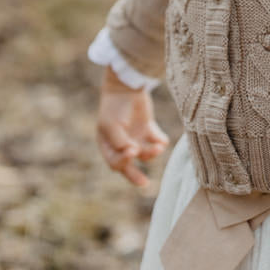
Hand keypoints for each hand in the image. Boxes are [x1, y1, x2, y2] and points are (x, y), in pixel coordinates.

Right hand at [96, 68, 169, 186]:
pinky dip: (160, 142)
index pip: (115, 162)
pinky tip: (161, 140)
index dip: (124, 161)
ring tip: (158, 147)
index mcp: (108, 144)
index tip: (133, 150)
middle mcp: (122, 143)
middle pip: (128, 165)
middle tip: (145, 183)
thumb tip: (132, 154)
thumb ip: (120, 141)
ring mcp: (135, 137)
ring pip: (145, 154)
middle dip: (135, 176)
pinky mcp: (148, 129)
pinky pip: (156, 141)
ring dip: (152, 153)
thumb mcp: (111, 124)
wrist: (127, 85)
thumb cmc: (115, 106)